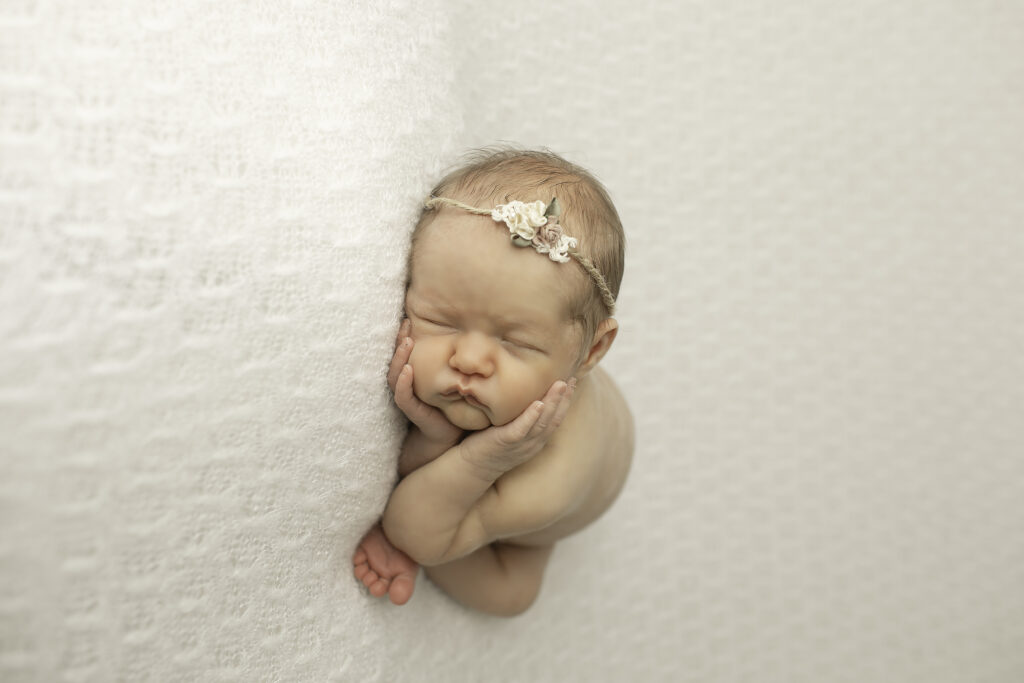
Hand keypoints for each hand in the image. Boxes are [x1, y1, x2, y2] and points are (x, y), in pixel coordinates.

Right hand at [388, 319, 462, 446]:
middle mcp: (407, 385)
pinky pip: (403, 397)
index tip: (407, 320)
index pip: (404, 354)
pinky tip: (408, 370)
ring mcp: (409, 398)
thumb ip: (452, 360)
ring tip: (407, 343)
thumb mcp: (453, 376)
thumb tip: (467, 333)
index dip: (402, 337)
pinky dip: (403, 383)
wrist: (452, 433)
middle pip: (396, 361)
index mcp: (414, 376)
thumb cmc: (453, 402)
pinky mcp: (414, 412)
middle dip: (398, 343)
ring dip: (400, 359)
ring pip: (395, 377)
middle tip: (405, 324)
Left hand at [457, 378, 575, 478]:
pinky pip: (521, 430)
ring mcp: (520, 444)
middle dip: (565, 399)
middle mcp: (532, 443)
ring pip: (542, 423)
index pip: (556, 419)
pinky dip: (531, 417)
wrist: (470, 467)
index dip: (566, 402)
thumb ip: (519, 416)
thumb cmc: (487, 444)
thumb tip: (523, 392)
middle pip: (554, 420)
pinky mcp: (505, 442)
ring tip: (560, 385)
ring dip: (553, 403)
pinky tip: (538, 404)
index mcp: (535, 440)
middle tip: (573, 380)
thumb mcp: (510, 430)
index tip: (573, 383)